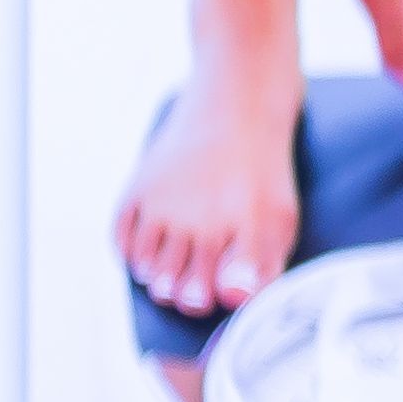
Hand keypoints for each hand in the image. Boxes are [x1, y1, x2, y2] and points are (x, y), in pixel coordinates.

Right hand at [122, 16, 308, 315]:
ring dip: (155, 277)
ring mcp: (165, 202)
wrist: (238, 99)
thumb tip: (233, 299)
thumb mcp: (281, 215)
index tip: (213, 299)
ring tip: (167, 276)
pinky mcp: (141, 186)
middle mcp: (199, 219)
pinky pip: (122, 235)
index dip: (212, 302)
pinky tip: (144, 255)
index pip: (216, 291)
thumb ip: (262, 262)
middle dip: (182, 294)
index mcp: (242, 228)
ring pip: (147, 264)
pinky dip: (128, 252)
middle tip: (187, 292)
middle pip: (176, 283)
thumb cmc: (264, 167)